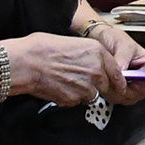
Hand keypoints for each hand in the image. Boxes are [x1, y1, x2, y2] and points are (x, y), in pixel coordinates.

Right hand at [5, 32, 125, 106]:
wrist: (26, 63)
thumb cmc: (42, 49)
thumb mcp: (73, 43)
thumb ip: (90, 55)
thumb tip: (94, 63)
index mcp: (98, 52)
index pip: (117, 72)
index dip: (117, 81)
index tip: (118, 86)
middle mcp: (97, 70)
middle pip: (106, 86)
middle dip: (96, 86)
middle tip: (79, 82)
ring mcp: (87, 86)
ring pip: (91, 95)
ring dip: (81, 92)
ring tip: (64, 82)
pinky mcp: (74, 99)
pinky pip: (76, 101)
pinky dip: (69, 98)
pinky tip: (57, 88)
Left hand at [81, 19, 144, 104]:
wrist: (100, 40)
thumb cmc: (114, 39)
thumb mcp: (122, 45)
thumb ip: (123, 60)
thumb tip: (122, 75)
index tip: (133, 82)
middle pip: (143, 94)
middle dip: (127, 89)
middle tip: (116, 79)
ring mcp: (133, 86)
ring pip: (129, 98)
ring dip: (117, 91)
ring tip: (109, 77)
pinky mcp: (121, 90)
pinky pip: (118, 98)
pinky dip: (110, 92)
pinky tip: (106, 81)